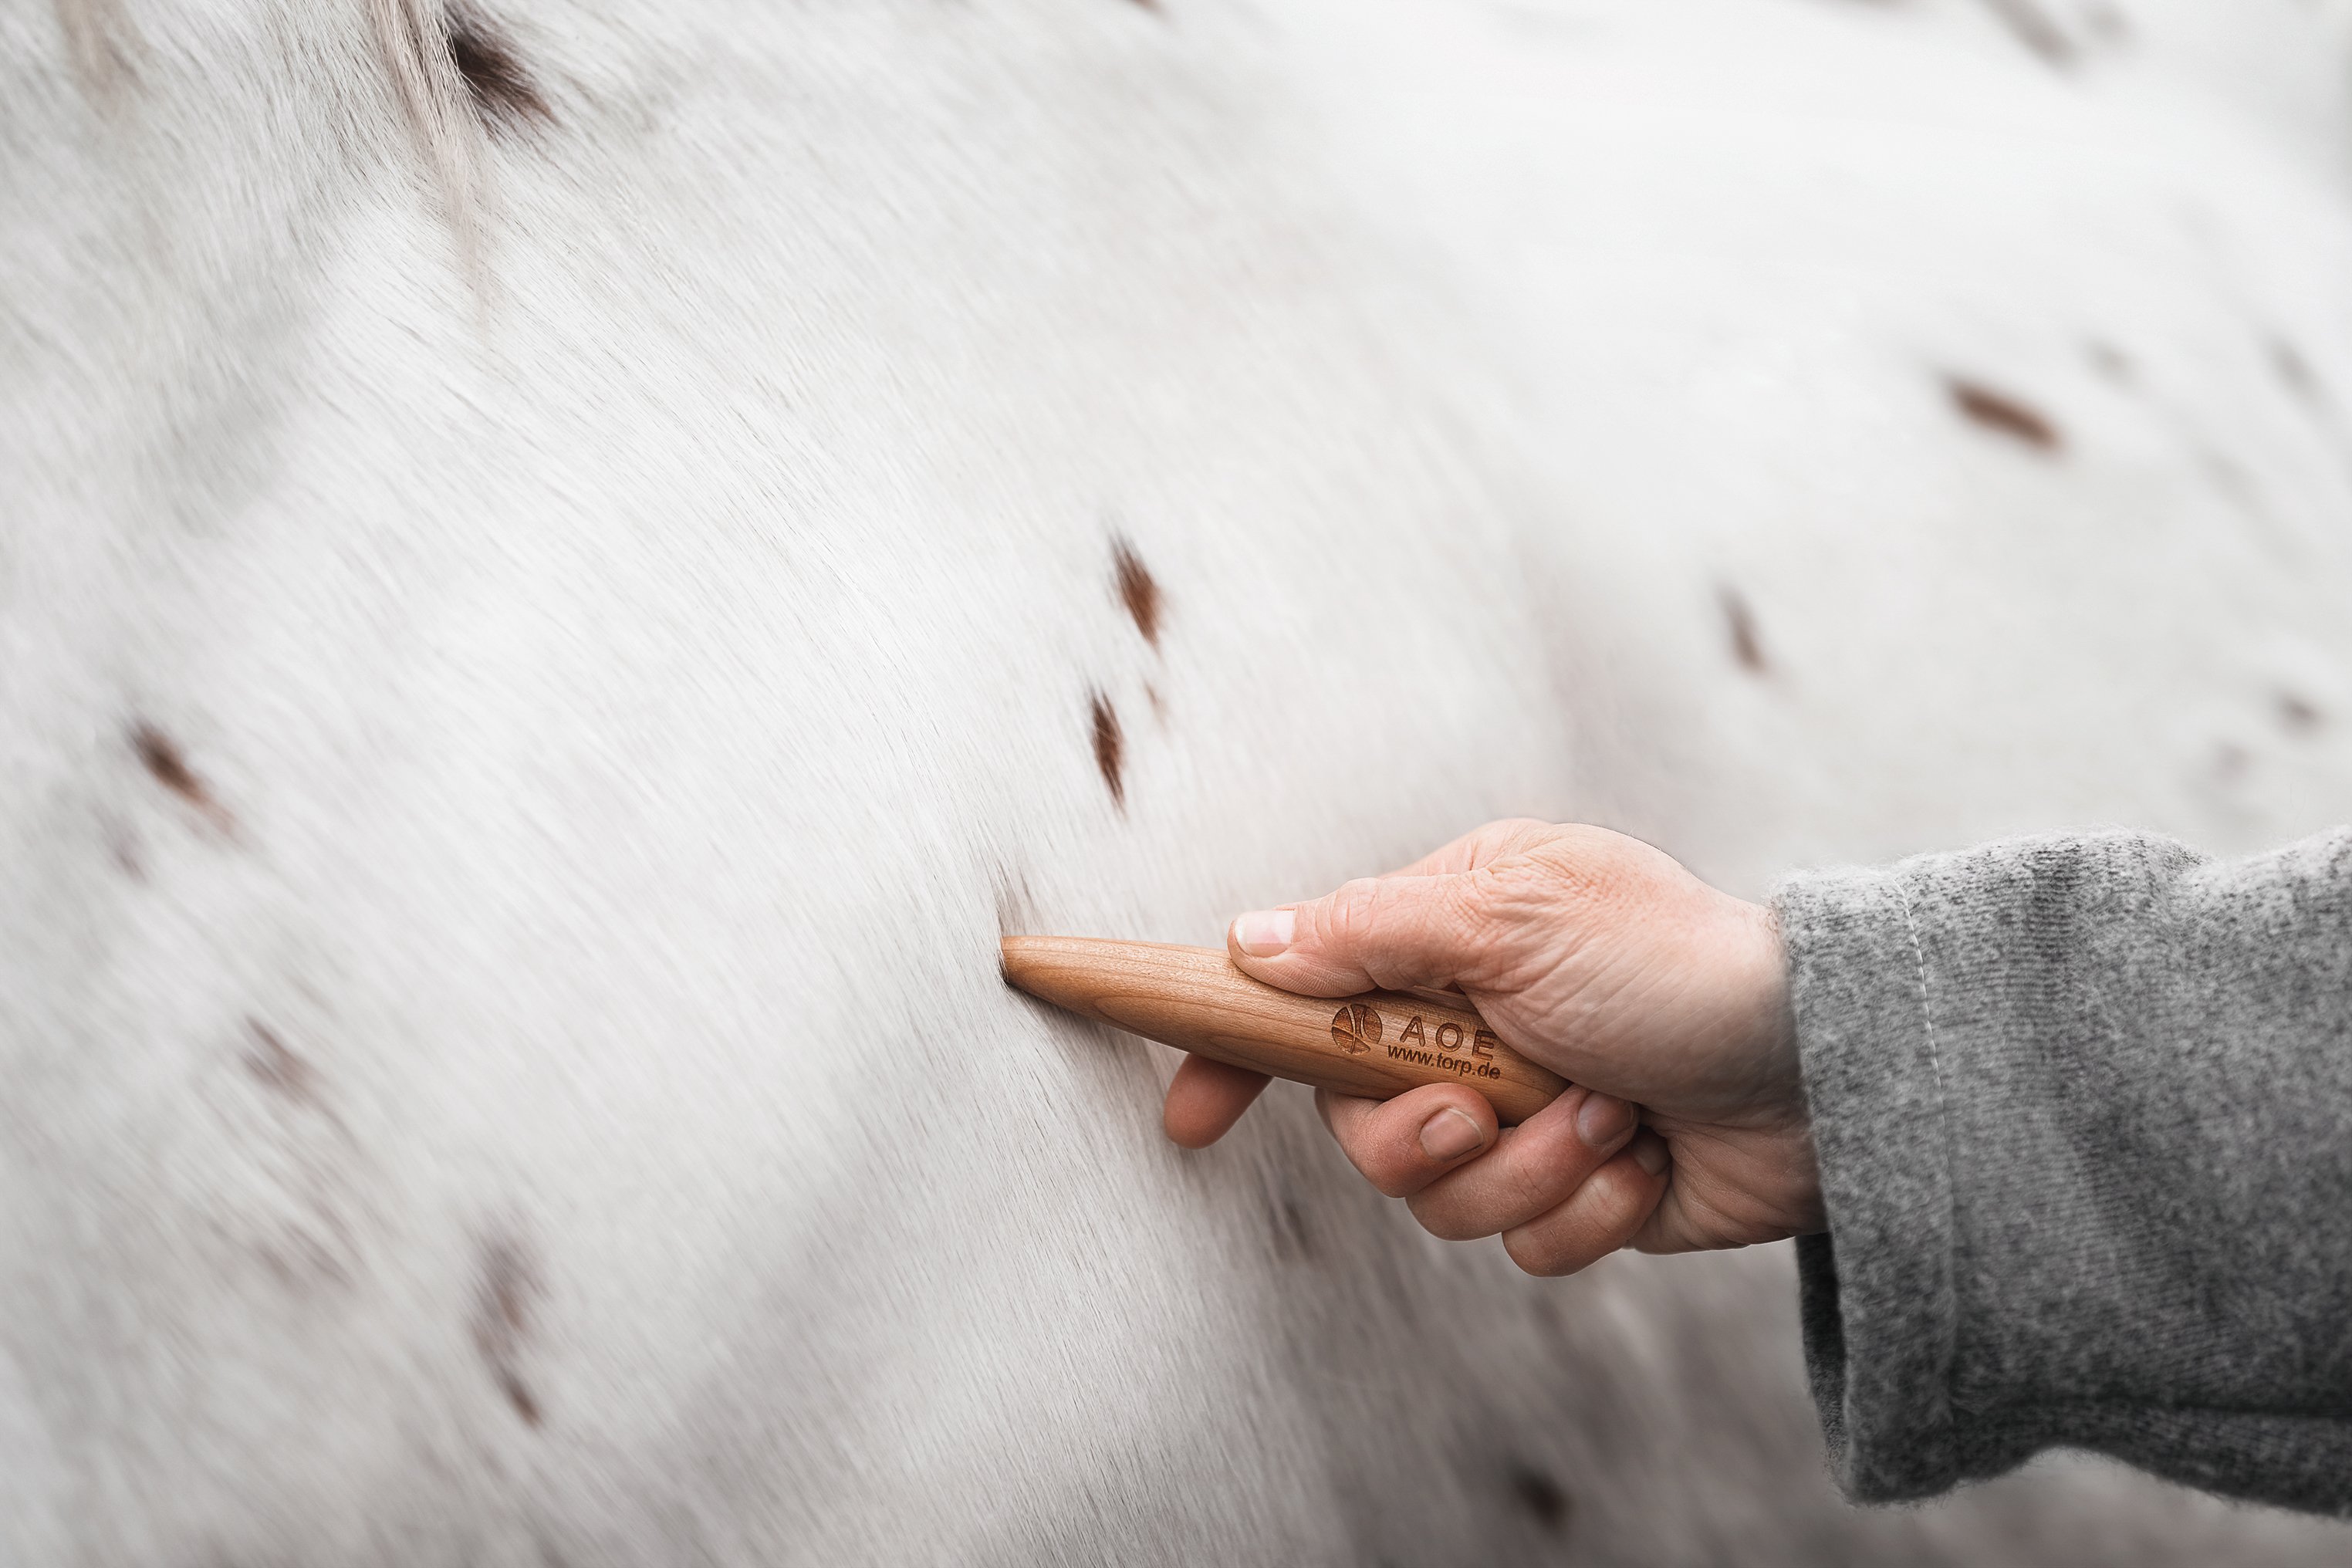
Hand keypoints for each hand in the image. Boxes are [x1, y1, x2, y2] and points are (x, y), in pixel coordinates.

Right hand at [1163, 819, 1819, 1274]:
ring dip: (1526, 1168)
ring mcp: (1525, 1111)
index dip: (1236, 1051)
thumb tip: (1249, 942)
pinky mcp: (1578, 1188)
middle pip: (1360, 1123)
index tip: (1191, 1117)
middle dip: (1418, 1133)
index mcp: (1447, 938)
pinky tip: (1643, 1160)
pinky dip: (1585, 1208)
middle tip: (1481, 1105)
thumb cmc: (1675, 963)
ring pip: (1441, 1198)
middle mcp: (1473, 1027)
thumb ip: (1367, 932)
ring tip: (1606, 1119)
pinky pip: (1526, 1243)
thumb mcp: (1511, 916)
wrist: (1824, 1065)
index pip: (1304, 993)